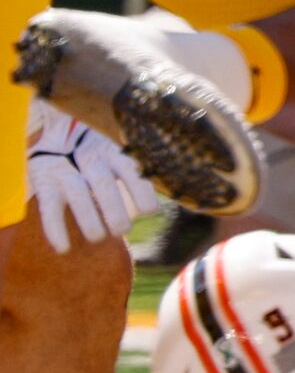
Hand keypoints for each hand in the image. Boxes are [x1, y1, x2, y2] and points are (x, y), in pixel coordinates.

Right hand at [24, 99, 157, 252]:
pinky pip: (48, 206)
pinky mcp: (43, 180)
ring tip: (97, 238)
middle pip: (103, 184)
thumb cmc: (103, 143)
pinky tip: (63, 248)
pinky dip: (54, 228)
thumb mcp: (122, 145)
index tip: (149, 211)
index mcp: (115, 148)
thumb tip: (174, 189)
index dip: (140, 189)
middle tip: (122, 229)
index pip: (130, 168)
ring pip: (77, 194)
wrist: (57, 123)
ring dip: (88, 219)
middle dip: (114, 209)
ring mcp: (64, 167)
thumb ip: (143, 164)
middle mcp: (90, 156)